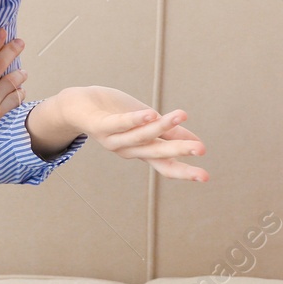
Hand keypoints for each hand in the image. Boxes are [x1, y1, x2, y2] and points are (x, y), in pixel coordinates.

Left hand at [58, 86, 208, 181]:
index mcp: (140, 150)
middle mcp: (127, 150)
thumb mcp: (145, 121)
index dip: (184, 171)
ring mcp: (113, 140)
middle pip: (156, 153)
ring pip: (140, 136)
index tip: (206, 177)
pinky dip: (135, 119)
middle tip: (201, 149)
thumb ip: (167, 132)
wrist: (76, 106)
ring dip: (161, 126)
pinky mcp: (100, 126)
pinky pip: (120, 123)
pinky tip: (150, 113)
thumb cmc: (113, 113)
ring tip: (181, 114)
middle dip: (179, 151)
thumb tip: (196, 142)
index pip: (165, 165)